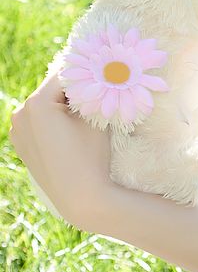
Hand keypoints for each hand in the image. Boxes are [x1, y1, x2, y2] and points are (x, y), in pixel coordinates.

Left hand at [9, 71, 112, 227]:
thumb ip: (91, 92)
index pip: (65, 74)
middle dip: (74, 91)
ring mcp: (17, 131)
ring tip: (86, 114)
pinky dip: (54, 121)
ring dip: (64, 106)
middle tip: (98, 93)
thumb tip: (97, 75)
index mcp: (37, 103)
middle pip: (53, 90)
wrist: (80, 197)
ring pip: (45, 106)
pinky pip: (39, 124)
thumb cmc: (91, 154)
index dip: (87, 74)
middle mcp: (20, 113)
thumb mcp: (95, 117)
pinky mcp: (21, 145)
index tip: (105, 75)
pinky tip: (71, 132)